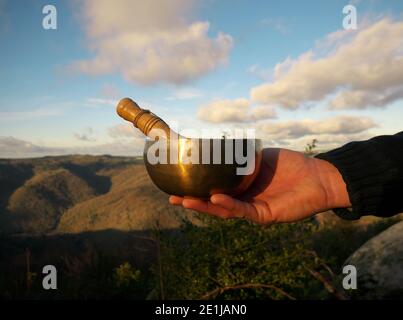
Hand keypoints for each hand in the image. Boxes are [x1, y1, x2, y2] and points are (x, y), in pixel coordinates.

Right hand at [169, 148, 350, 223]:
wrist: (318, 175)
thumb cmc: (292, 165)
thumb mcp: (260, 157)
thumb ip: (242, 157)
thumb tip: (221, 148)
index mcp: (242, 187)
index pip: (215, 189)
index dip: (197, 188)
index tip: (179, 182)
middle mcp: (244, 200)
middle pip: (214, 204)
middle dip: (193, 201)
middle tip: (172, 196)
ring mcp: (253, 209)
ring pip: (224, 211)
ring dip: (204, 206)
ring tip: (184, 199)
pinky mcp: (265, 215)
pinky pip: (243, 211)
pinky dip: (228, 204)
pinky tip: (214, 198)